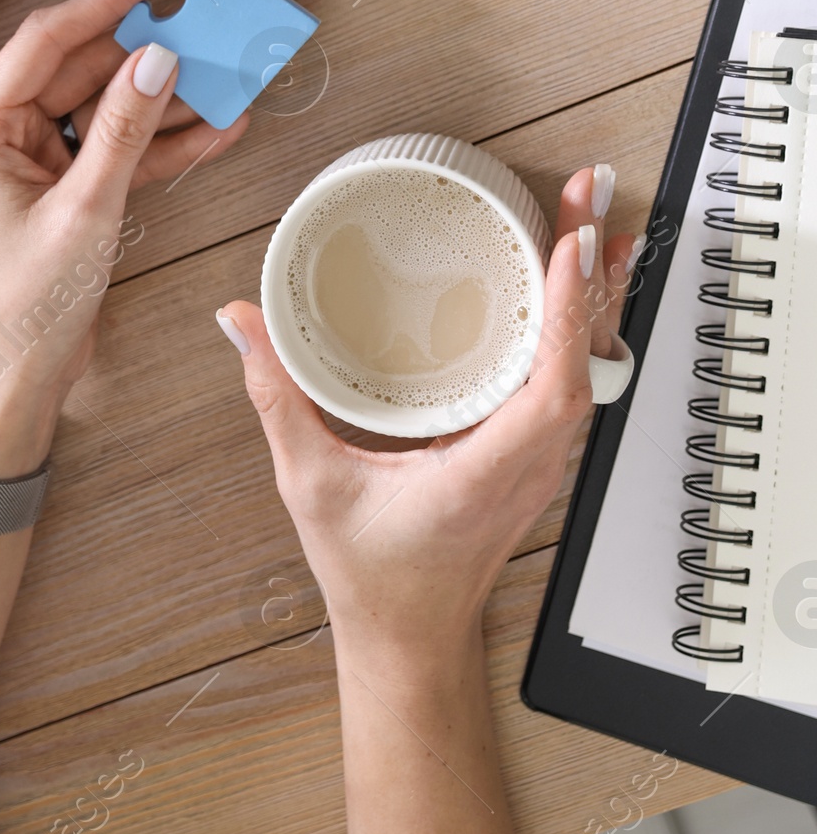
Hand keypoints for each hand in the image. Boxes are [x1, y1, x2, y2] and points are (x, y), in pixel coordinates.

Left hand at [0, 0, 246, 473]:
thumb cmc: (21, 309)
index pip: (46, 39)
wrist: (9, 386)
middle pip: (82, 68)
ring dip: (167, 99)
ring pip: (107, 107)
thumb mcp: (83, 212)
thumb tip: (158, 58)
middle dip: (149, 51)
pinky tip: (219, 126)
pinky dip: (162, 142)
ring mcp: (31, 160)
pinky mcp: (60, 188)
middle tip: (210, 23)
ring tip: (232, 74)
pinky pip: (115, 148)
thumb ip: (123, 130)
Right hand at [217, 169, 635, 669]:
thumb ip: (275, 397)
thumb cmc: (370, 573)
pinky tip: (572, 283)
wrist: (408, 637)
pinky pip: (575, 381)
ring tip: (590, 218)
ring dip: (592, 292)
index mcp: (484, 473)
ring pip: (592, 368)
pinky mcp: (536, 456)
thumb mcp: (310, 483)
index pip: (553, 387)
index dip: (566, 314)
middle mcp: (528, 464)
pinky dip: (579, 323)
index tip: (566, 246)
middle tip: (586, 196)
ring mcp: (540, 462)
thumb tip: (240, 321)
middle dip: (589, 271)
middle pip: (588, 359)